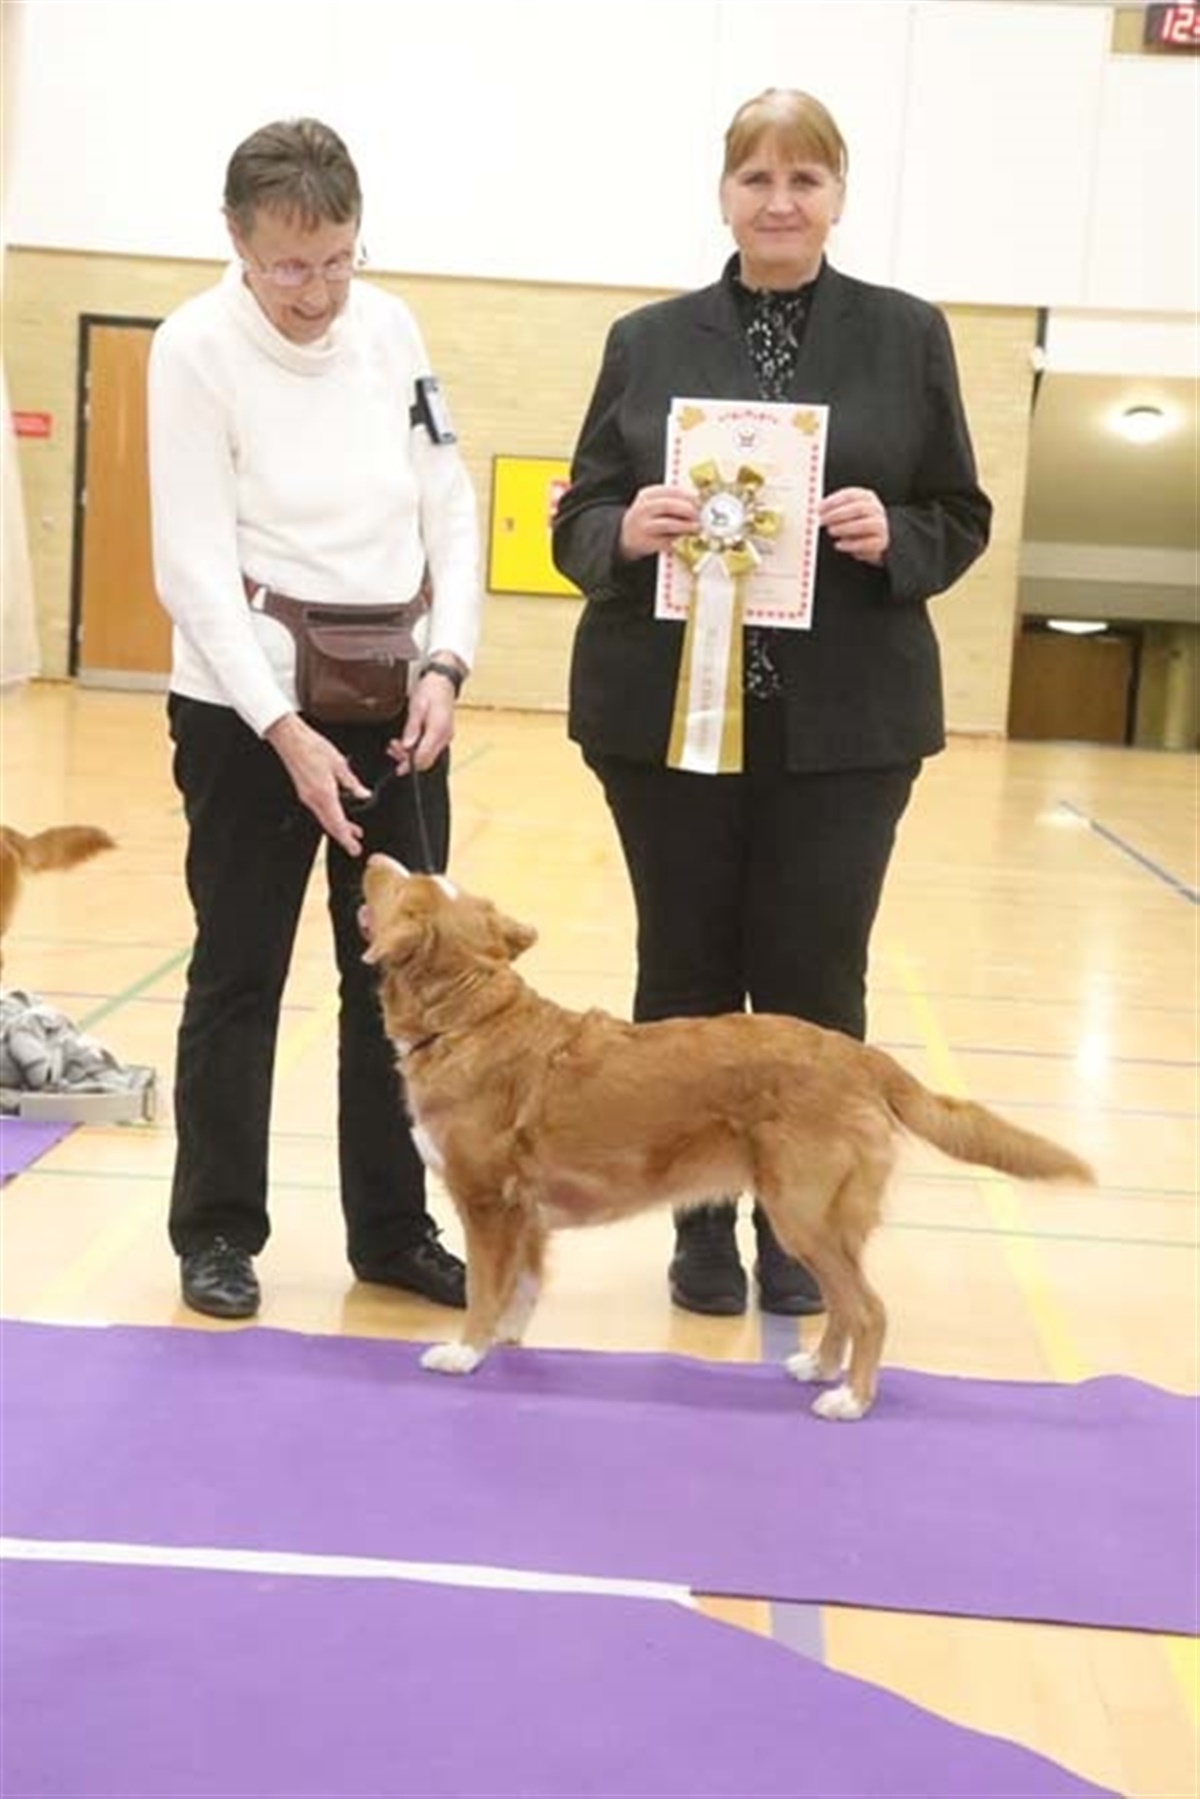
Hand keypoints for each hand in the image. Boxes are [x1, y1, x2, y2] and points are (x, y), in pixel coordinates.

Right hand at [265, 713, 369, 855]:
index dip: (346, 838)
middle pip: (330, 826)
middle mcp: (313, 799)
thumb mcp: (339, 764)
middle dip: (343, 838)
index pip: (337, 822)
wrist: (290, 739)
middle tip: (354, 849)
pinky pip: (319, 810)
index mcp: (324, 793)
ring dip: (338, 827)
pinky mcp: (304, 792)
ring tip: (353, 832)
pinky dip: (330, 817)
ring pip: (324, 819)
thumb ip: (352, 782)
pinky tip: (339, 815)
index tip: (354, 848)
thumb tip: (364, 794)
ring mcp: (307, 796)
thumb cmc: (312, 747)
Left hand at [390, 662, 458, 773]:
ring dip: (411, 754)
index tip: (398, 767)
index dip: (409, 764)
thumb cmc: (431, 690)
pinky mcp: (443, 735)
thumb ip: (412, 728)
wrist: (443, 681)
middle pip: (426, 760)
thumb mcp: (417, 706)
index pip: (424, 757)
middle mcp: (444, 737)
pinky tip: (407, 743)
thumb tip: (407, 745)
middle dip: (408, 760)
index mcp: (438, 730)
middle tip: (393, 749)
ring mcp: (445, 737)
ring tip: (396, 745)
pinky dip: (417, 749)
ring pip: (428, 756)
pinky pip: (430, 748)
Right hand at [618, 484, 700, 559]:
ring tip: (697, 527)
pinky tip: (688, 539)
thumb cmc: (648, 517)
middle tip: (701, 514)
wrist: (627, 535)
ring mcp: (644, 526)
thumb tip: (699, 503)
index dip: (689, 496)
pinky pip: (666, 541)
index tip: (702, 501)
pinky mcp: (647, 542)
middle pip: (668, 505)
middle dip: (688, 510)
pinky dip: (679, 540)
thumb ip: (673, 500)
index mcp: (648, 494)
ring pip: (668, 523)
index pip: (671, 491)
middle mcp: (644, 509)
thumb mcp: (655, 502)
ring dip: (686, 526)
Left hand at [819, 487, 889, 565]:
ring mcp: (880, 525)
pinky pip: (866, 543)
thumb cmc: (857, 523)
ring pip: (865, 525)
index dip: (833, 501)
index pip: (851, 495)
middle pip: (858, 508)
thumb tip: (818, 510)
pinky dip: (851, 544)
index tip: (819, 508)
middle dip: (838, 514)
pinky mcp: (880, 542)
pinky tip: (839, 545)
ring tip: (831, 531)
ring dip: (845, 528)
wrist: (875, 539)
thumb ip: (834, 509)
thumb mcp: (847, 512)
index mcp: (866, 497)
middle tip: (823, 520)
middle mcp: (875, 509)